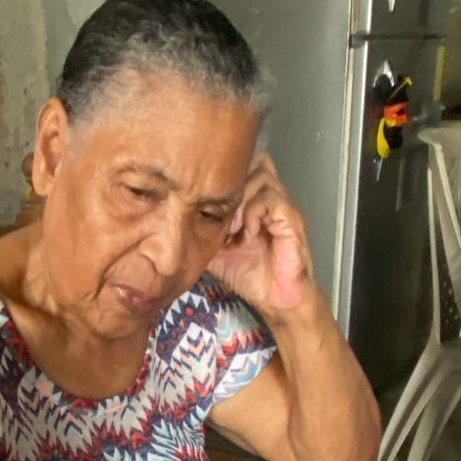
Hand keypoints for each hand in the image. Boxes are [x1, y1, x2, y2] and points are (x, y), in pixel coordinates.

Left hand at [208, 153, 317, 322]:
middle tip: (215, 211)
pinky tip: (244, 234)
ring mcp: (281, 206)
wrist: (275, 299)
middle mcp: (268, 196)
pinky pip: (271, 201)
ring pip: (260, 177)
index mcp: (251, 199)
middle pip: (250, 162)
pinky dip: (252, 214)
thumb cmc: (248, 274)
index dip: (223, 170)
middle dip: (229, 184)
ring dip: (239, 199)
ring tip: (230, 227)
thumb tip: (168, 222)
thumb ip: (198, 230)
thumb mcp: (212, 248)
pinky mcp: (292, 219)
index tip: (202, 191)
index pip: (241, 164)